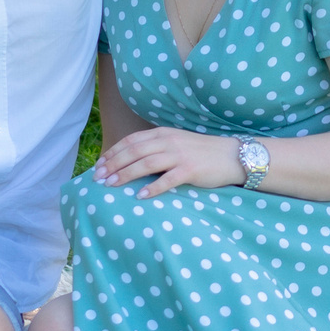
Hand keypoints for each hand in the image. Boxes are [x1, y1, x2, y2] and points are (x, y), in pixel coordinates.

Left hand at [93, 126, 247, 196]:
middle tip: (98, 178)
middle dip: (113, 164)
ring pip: (146, 164)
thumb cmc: (201, 152)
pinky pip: (167, 179)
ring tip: (111, 185)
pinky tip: (140, 196)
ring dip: (126, 175)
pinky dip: (153, 188)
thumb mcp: (176, 143)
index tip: (99, 165)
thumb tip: (131, 160)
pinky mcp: (190, 170)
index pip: (131, 141)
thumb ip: (156, 148)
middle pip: (134, 151)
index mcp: (163, 133)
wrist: (231, 156)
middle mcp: (168, 141)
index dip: (113, 153)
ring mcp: (179, 155)